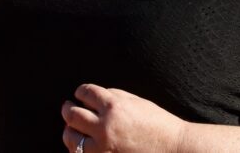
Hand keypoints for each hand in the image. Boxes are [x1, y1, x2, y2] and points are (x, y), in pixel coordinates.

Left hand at [62, 84, 185, 152]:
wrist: (172, 148)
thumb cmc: (157, 123)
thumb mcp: (136, 101)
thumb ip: (113, 96)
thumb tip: (93, 97)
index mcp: (114, 106)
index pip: (86, 93)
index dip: (80, 92)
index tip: (79, 94)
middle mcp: (105, 126)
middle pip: (72, 115)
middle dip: (67, 109)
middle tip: (67, 107)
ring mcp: (103, 147)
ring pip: (71, 138)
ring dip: (68, 130)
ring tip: (69, 127)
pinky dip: (78, 149)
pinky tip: (80, 144)